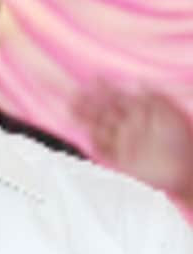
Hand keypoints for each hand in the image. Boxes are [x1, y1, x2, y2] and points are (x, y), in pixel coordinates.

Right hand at [73, 83, 192, 204]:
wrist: (188, 172)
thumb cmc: (185, 143)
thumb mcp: (173, 115)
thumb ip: (157, 98)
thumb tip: (139, 83)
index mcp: (139, 114)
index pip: (117, 98)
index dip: (105, 89)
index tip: (93, 80)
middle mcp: (128, 127)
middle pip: (103, 112)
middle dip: (89, 103)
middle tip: (75, 94)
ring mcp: (123, 143)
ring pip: (100, 129)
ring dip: (86, 120)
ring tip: (73, 110)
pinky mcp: (122, 160)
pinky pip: (104, 150)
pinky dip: (96, 143)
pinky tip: (89, 135)